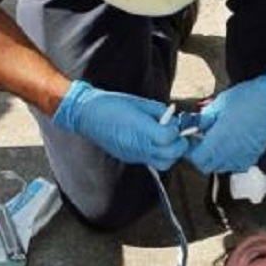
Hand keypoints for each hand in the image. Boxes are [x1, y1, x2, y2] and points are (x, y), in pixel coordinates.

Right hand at [52, 81, 187, 169]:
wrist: (87, 115)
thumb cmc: (111, 104)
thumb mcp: (139, 102)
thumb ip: (159, 112)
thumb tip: (172, 119)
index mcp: (140, 129)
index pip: (168, 138)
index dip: (176, 131)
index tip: (173, 123)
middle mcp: (138, 146)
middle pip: (170, 155)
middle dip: (178, 145)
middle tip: (176, 133)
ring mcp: (133, 155)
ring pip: (163, 163)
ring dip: (170, 153)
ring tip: (166, 139)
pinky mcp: (128, 158)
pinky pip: (150, 161)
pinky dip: (158, 154)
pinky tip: (153, 141)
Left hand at [187, 70, 265, 172]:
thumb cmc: (248, 98)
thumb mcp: (220, 103)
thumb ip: (205, 118)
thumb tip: (195, 125)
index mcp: (220, 139)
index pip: (197, 157)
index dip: (190, 150)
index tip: (190, 140)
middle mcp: (231, 152)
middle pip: (207, 166)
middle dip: (200, 156)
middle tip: (199, 141)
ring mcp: (243, 155)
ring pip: (221, 167)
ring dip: (214, 159)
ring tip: (214, 143)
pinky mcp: (254, 155)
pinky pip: (236, 165)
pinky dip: (229, 160)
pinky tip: (229, 146)